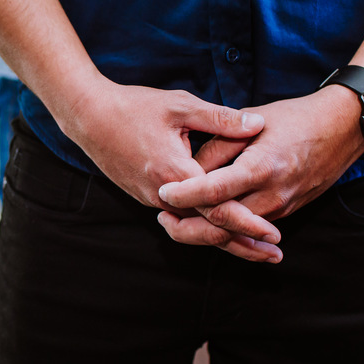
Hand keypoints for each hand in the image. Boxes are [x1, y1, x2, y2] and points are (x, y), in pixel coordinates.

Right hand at [59, 79, 280, 258]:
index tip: (274, 235)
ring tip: (255, 248)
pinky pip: (180, 218)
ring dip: (225, 239)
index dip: (248, 224)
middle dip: (243, 244)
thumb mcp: (181, 106)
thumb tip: (258, 124)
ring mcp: (152, 199)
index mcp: (175, 174)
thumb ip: (221, 119)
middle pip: (208, 230)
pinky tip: (224, 227)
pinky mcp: (145, 196)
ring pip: (194, 228)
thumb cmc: (134, 107)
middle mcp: (163, 195)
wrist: (89, 117)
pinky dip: (205, 227)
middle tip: (275, 256)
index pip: (218, 209)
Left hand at [156, 86, 363, 258]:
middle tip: (161, 216)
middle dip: (188, 225)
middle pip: (222, 223)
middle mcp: (273, 194)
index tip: (163, 192)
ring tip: (173, 219)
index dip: (185, 194)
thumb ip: (220, 143)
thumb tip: (191, 167)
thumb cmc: (296, 118)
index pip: (215, 190)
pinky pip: (248, 227)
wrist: (343, 129)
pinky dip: (224, 227)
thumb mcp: (254, 120)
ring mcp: (281, 207)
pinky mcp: (285, 212)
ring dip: (203, 230)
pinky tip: (202, 220)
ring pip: (234, 231)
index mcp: (262, 166)